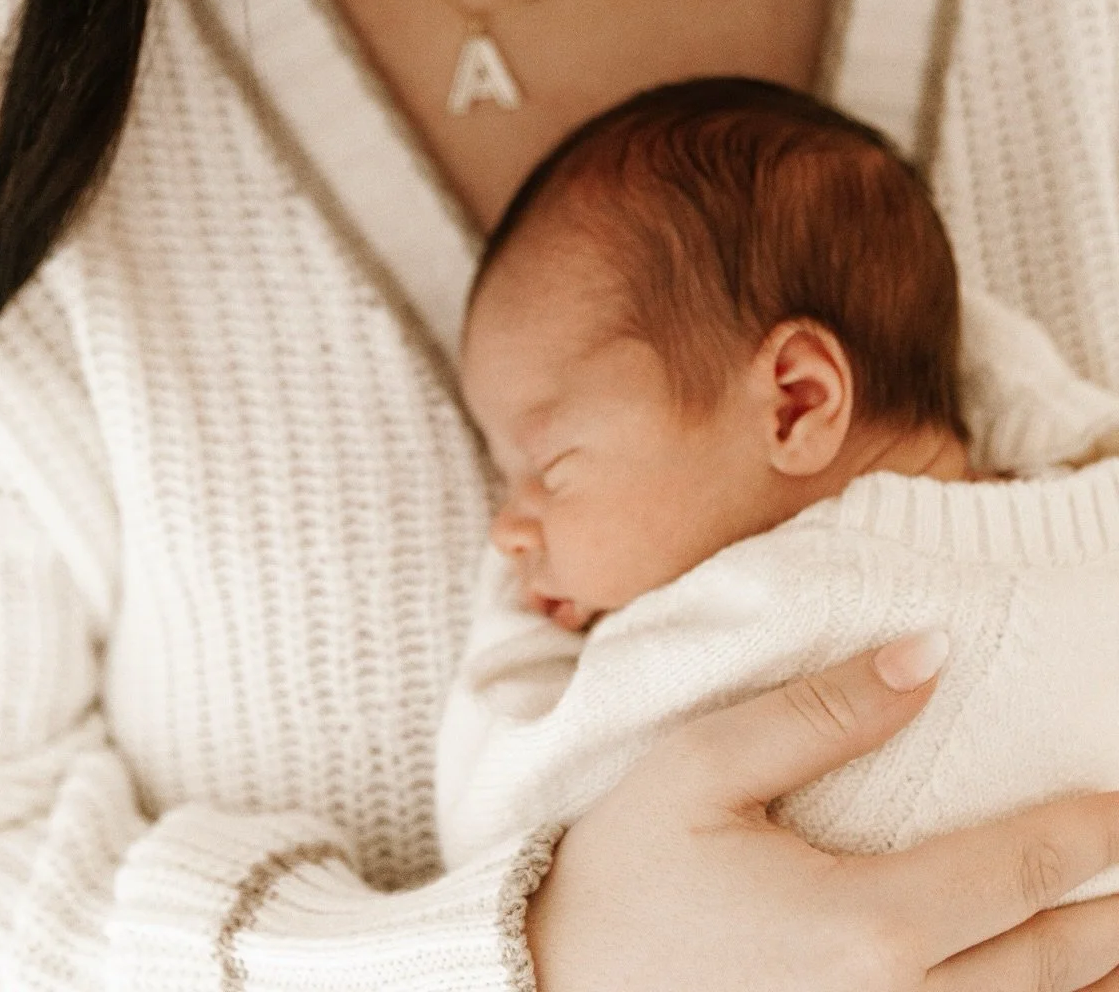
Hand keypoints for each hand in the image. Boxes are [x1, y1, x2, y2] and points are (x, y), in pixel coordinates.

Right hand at [527, 631, 1118, 990]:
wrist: (551, 982)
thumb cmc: (625, 868)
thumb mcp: (702, 766)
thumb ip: (819, 712)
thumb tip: (928, 655)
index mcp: (863, 925)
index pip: (1017, 873)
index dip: (1088, 835)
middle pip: (1048, 963)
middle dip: (1111, 910)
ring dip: (1087, 976)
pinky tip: (1048, 984)